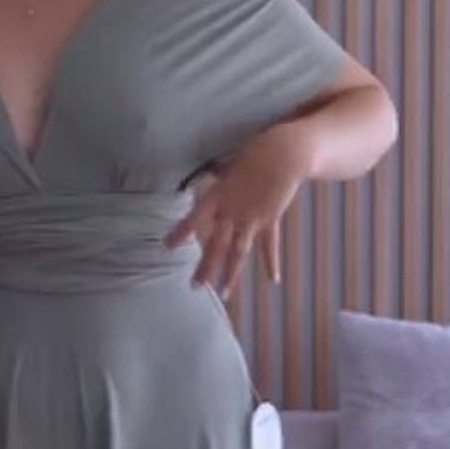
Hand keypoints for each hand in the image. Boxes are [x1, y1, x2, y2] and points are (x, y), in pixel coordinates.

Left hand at [165, 121, 311, 297]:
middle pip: (215, 245)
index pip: (194, 219)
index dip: (181, 233)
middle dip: (205, 268)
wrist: (283, 155)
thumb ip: (217, 181)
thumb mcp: (227, 167)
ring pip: (238, 252)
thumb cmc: (253, 154)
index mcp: (217, 197)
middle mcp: (232, 212)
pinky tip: (272, 280)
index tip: (167, 247)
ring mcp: (251, 219)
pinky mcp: (270, 220)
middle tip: (195, 287)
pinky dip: (271, 262)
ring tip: (223, 294)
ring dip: (230, 274)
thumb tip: (205, 181)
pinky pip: (269, 245)